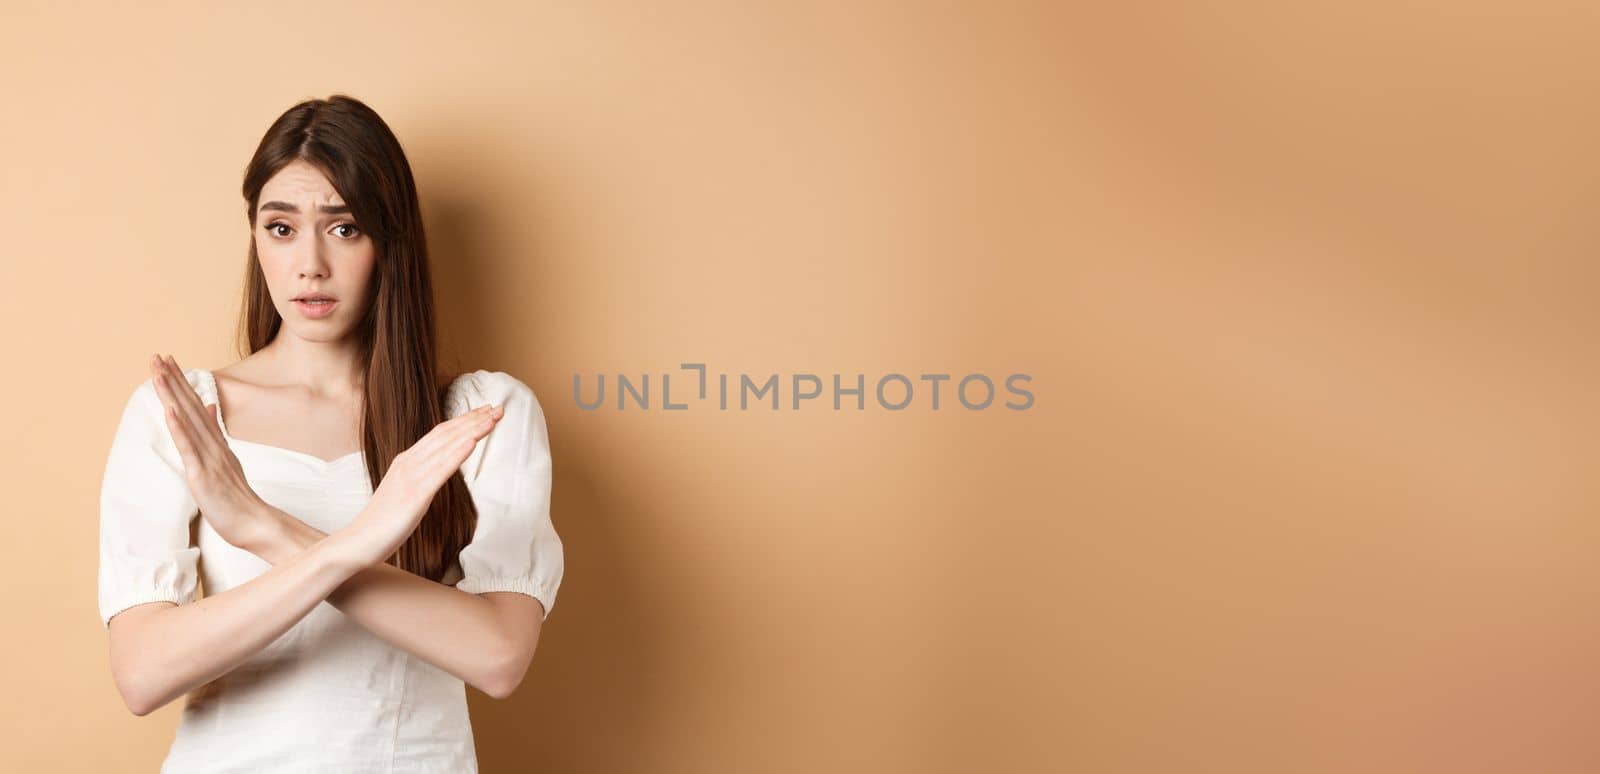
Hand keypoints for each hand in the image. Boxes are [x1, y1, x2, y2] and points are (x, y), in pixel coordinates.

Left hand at [149, 353, 270, 549]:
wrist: (256, 523)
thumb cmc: (238, 499)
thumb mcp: (226, 460)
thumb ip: (216, 432)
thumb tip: (209, 406)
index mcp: (215, 443)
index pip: (195, 407)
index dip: (181, 383)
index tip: (169, 361)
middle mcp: (212, 445)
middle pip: (189, 407)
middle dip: (173, 380)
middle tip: (158, 355)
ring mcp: (208, 458)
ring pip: (187, 421)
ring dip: (172, 395)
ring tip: (160, 372)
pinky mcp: (203, 474)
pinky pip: (189, 448)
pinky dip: (179, 428)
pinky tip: (171, 410)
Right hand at [342, 402, 504, 563]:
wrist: (359, 541)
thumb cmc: (384, 520)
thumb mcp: (406, 490)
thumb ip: (422, 477)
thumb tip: (440, 470)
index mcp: (407, 460)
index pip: (440, 433)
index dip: (463, 420)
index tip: (485, 411)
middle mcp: (409, 462)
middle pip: (446, 434)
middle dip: (473, 419)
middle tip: (498, 407)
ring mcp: (411, 477)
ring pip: (446, 447)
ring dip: (471, 430)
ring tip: (492, 418)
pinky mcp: (415, 495)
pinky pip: (439, 471)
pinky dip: (457, 454)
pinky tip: (472, 442)